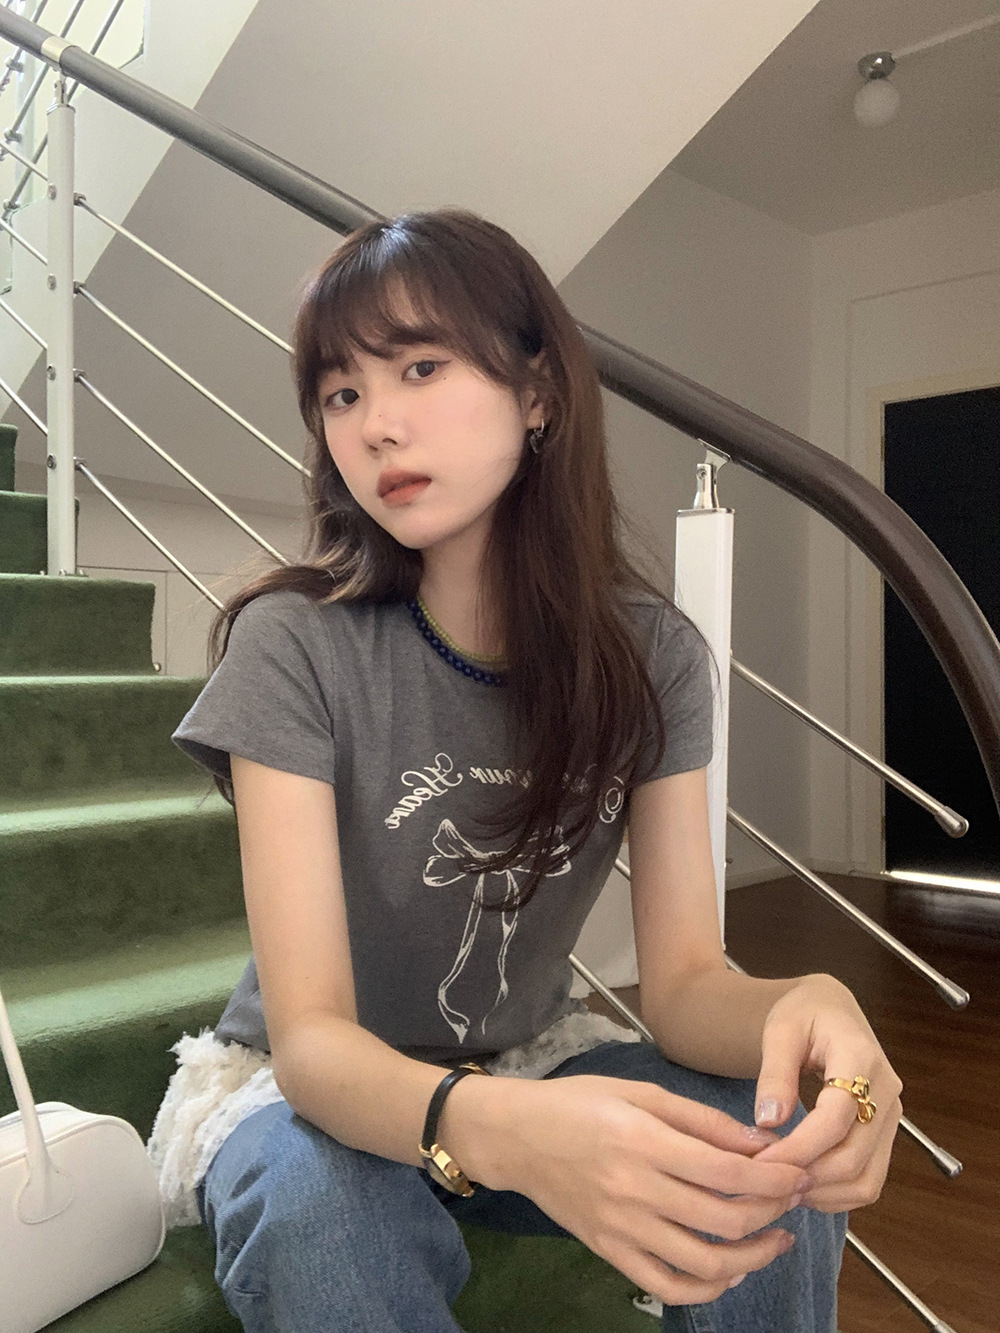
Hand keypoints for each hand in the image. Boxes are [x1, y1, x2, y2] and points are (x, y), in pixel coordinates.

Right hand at [499, 1074, 815, 1306]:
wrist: (517, 1136)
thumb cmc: (579, 1103)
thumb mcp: (639, 1091)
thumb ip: (699, 1119)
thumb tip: (757, 1142)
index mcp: (643, 1141)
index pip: (725, 1171)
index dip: (773, 1177)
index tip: (800, 1173)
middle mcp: (634, 1190)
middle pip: (724, 1219)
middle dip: (772, 1211)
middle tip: (794, 1199)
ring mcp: (622, 1228)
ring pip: (704, 1263)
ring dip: (753, 1257)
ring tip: (775, 1238)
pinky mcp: (609, 1252)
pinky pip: (667, 1285)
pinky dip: (707, 1288)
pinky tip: (729, 1271)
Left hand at [749, 974, 902, 1212]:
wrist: (831, 1010)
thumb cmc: (804, 1014)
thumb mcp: (780, 1030)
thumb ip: (775, 1073)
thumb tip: (768, 1121)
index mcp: (861, 1057)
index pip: (835, 1118)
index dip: (799, 1147)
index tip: (761, 1162)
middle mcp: (887, 1091)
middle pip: (853, 1157)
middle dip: (806, 1175)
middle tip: (763, 1180)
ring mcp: (891, 1116)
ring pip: (866, 1179)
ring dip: (822, 1192)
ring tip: (780, 1186)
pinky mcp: (885, 1134)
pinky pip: (869, 1180)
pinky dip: (837, 1193)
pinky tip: (802, 1182)